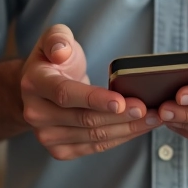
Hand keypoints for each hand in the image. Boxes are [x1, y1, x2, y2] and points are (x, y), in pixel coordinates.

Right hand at [20, 24, 161, 159]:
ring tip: (153, 118)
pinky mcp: (60, 149)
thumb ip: (58, 38)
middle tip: (148, 108)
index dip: (94, 99)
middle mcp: (36, 113)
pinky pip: (95, 146)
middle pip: (84, 119)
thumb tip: (61, 52)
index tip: (121, 102)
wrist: (42, 87)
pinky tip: (140, 127)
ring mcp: (46, 135)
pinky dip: (121, 137)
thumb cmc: (55, 59)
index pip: (65, 94)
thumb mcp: (55, 38)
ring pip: (93, 136)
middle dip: (120, 115)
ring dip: (127, 129)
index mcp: (34, 83)